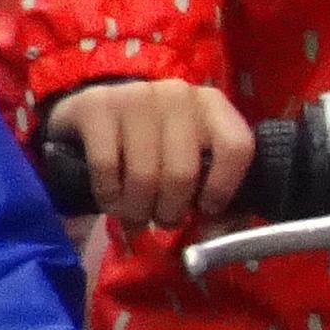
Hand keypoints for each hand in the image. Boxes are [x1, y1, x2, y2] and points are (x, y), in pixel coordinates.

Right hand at [54, 80, 253, 230]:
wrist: (93, 116)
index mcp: (213, 105)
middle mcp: (178, 94)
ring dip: (137, 209)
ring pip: (144, 174)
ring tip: (135, 218)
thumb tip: (216, 235)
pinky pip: (107, 167)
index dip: (222, 187)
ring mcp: (136, 96)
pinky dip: (108, 195)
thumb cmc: (154, 145)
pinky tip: (111, 201)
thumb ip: (213, 194)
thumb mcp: (190, 161)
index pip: (236, 147)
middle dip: (171, 210)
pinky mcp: (96, 105)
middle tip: (163, 222)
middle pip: (184, 171)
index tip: (206, 209)